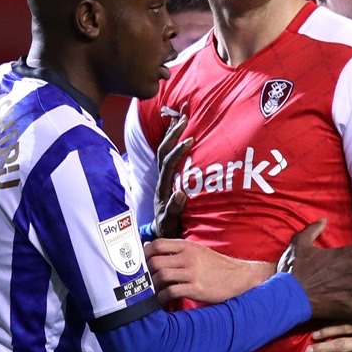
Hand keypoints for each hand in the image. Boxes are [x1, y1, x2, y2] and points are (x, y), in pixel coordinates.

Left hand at [144, 238, 275, 305]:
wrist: (240, 278)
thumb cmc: (216, 266)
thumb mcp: (198, 251)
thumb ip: (177, 250)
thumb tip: (150, 247)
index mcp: (187, 246)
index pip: (157, 244)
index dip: (144, 254)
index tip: (141, 263)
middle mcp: (188, 257)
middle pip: (155, 262)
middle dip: (147, 273)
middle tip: (145, 281)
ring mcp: (192, 273)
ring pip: (161, 276)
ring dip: (154, 286)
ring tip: (154, 291)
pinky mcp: (196, 289)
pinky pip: (171, 292)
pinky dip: (163, 297)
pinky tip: (164, 300)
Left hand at [152, 112, 191, 239]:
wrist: (161, 233)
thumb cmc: (168, 228)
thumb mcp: (171, 222)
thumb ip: (174, 209)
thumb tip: (180, 193)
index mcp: (163, 188)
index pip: (168, 164)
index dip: (178, 151)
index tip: (190, 140)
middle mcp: (161, 180)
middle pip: (163, 152)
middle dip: (173, 135)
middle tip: (184, 119)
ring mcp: (164, 178)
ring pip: (164, 152)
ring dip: (171, 135)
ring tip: (181, 118)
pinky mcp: (168, 179)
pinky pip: (168, 156)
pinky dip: (172, 142)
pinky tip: (179, 133)